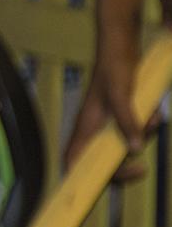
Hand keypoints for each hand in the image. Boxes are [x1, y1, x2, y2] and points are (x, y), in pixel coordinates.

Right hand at [66, 41, 152, 176]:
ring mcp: (107, 123)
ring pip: (123, 145)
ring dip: (142, 138)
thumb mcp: (121, 95)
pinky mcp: (120, 116)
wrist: (120, 45)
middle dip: (125, 166)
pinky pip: (134, 131)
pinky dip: (146, 127)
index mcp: (85, 126)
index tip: (108, 181)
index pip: (73, 160)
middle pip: (102, 161)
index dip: (82, 177)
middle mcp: (93, 128)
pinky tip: (154, 113)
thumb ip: (127, 122)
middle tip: (142, 169)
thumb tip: (135, 150)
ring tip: (153, 119)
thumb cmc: (114, 68)